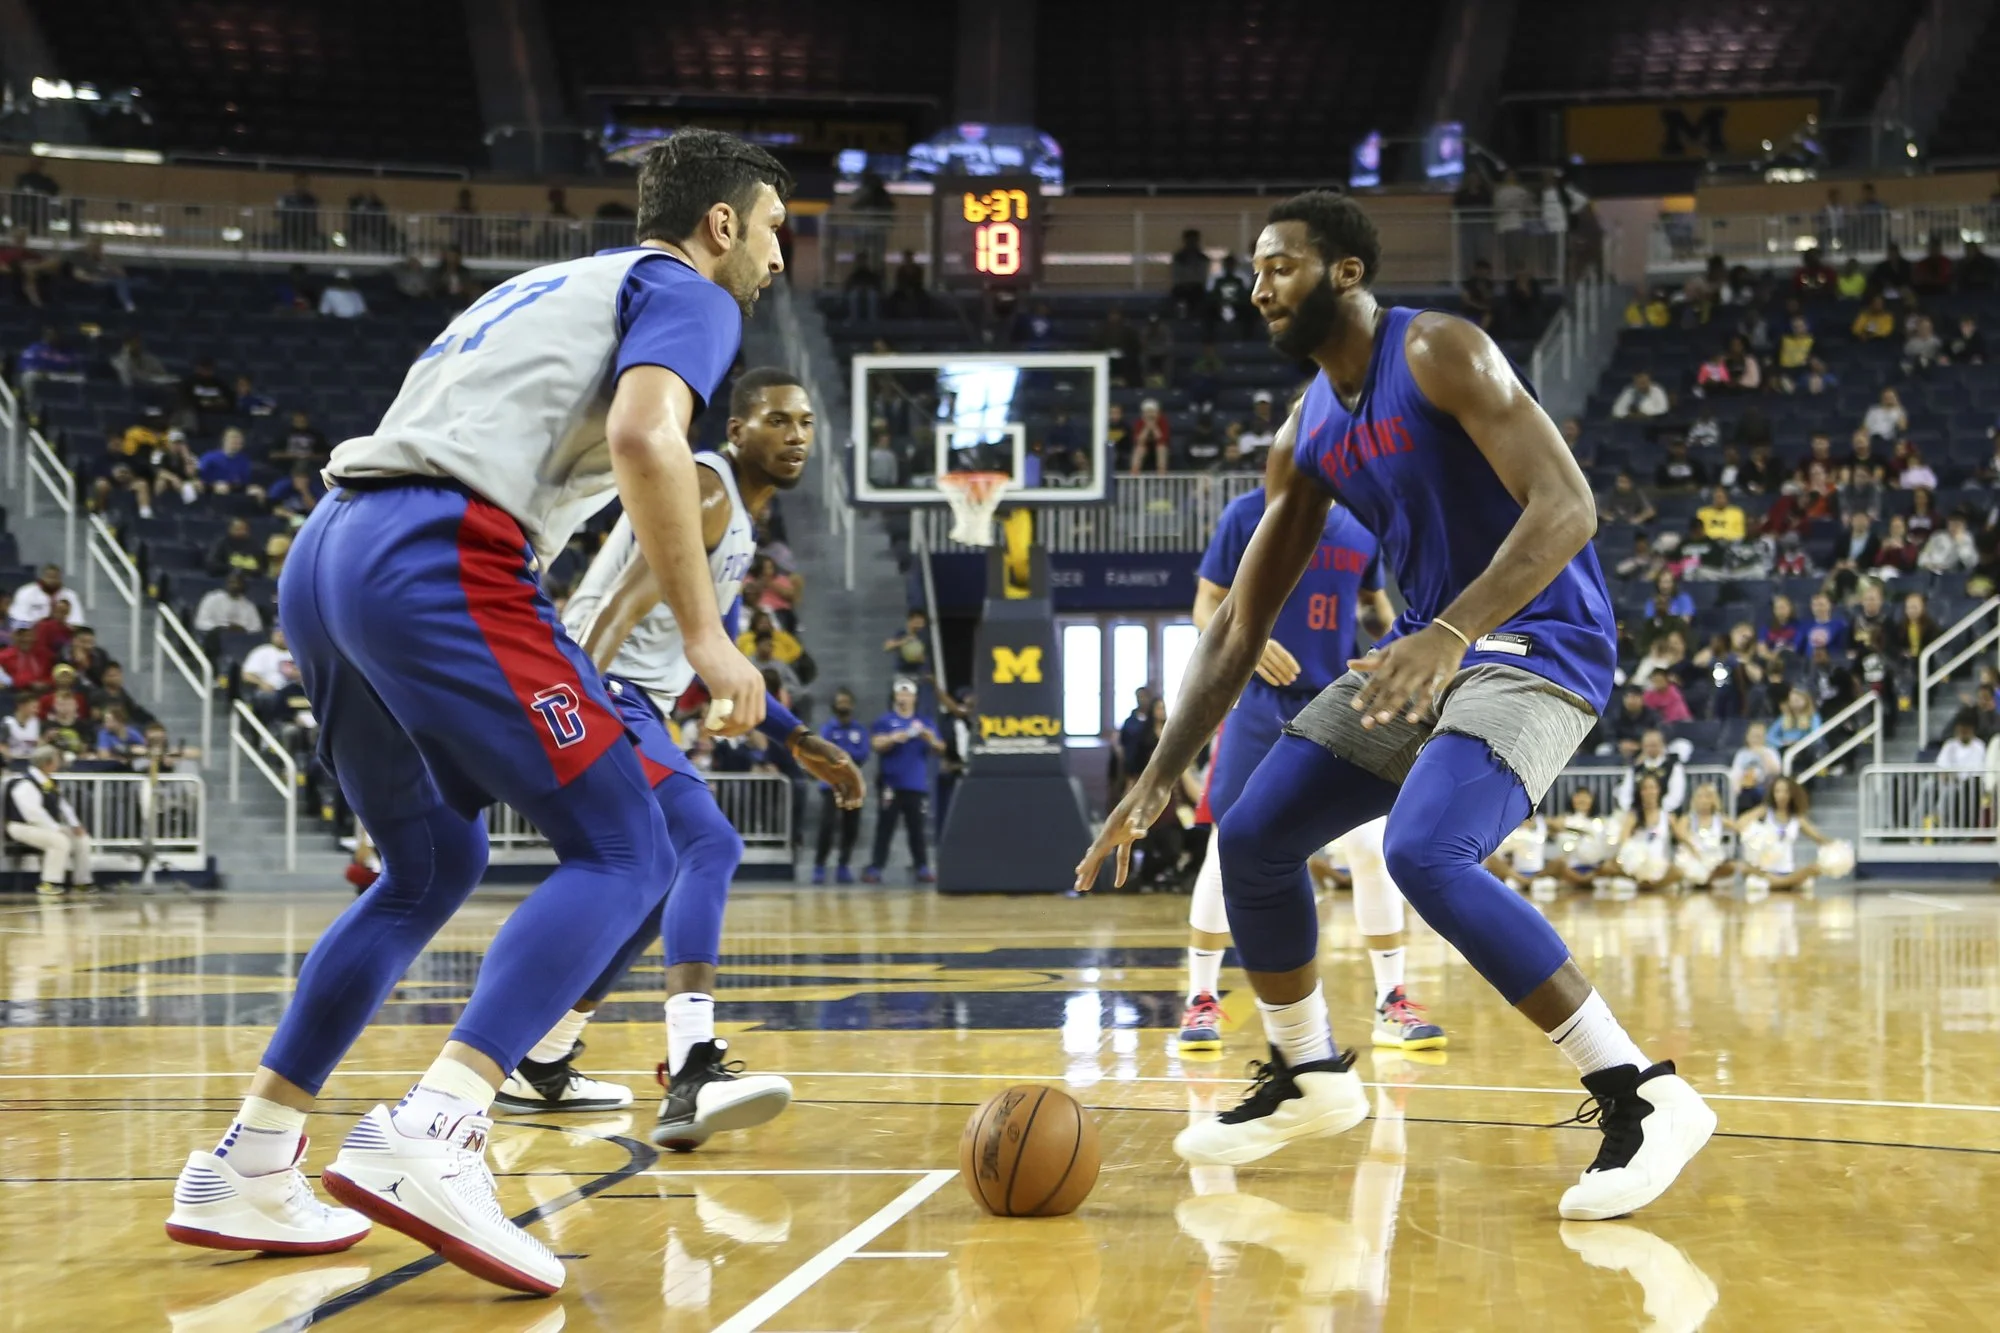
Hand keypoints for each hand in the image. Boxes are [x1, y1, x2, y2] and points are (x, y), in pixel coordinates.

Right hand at [684, 635, 764, 736]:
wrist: (704, 635)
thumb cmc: (714, 653)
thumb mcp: (736, 674)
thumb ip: (738, 691)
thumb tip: (731, 716)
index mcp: (758, 683)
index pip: (758, 717)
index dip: (743, 728)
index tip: (727, 729)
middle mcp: (753, 685)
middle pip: (749, 722)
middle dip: (732, 732)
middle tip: (715, 732)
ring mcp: (739, 685)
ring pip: (737, 721)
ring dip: (722, 730)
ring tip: (707, 729)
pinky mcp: (723, 686)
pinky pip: (721, 714)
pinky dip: (711, 724)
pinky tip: (702, 725)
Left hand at [793, 734, 864, 808]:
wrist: (804, 746)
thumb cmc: (814, 746)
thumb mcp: (822, 751)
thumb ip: (832, 757)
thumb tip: (843, 763)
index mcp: (845, 761)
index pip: (856, 775)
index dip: (860, 785)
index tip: (862, 795)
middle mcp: (844, 769)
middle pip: (853, 784)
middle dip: (855, 794)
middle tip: (854, 805)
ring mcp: (837, 774)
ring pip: (847, 788)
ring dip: (849, 797)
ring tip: (847, 807)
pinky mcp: (831, 779)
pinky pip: (838, 790)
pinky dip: (840, 797)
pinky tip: (839, 804)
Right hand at [1072, 777, 1172, 892]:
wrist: (1154, 786)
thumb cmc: (1149, 796)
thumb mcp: (1145, 810)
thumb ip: (1139, 821)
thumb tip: (1138, 832)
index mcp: (1112, 826)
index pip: (1098, 848)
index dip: (1088, 861)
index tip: (1078, 873)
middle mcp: (1113, 831)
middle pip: (1096, 855)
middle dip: (1088, 871)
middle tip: (1078, 887)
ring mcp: (1120, 833)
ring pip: (1105, 857)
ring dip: (1097, 871)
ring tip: (1088, 886)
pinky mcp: (1130, 834)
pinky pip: (1122, 855)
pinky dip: (1121, 868)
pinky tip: (1119, 883)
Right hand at [1253, 638, 1300, 687]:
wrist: (1245, 642)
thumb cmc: (1262, 646)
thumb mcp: (1271, 645)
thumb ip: (1279, 653)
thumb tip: (1292, 666)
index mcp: (1273, 644)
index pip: (1285, 656)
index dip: (1292, 664)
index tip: (1298, 671)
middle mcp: (1266, 649)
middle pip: (1280, 663)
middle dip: (1287, 672)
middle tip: (1293, 679)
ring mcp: (1259, 657)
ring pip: (1272, 669)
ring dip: (1281, 677)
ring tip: (1287, 683)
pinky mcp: (1253, 663)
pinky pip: (1263, 673)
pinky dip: (1270, 678)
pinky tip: (1277, 683)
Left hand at [1347, 625, 1466, 728]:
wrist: (1447, 634)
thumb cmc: (1415, 645)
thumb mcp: (1392, 648)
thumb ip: (1372, 660)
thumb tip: (1349, 664)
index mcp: (1393, 660)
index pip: (1376, 679)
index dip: (1366, 692)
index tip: (1355, 706)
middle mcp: (1405, 667)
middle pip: (1388, 689)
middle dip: (1377, 706)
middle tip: (1366, 724)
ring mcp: (1422, 672)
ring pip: (1405, 692)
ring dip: (1393, 707)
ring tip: (1382, 721)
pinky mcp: (1438, 678)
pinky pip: (1428, 694)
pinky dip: (1420, 706)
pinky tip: (1412, 719)